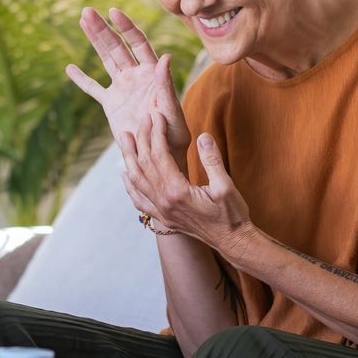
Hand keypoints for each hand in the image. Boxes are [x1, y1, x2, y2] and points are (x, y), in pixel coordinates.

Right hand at [66, 7, 189, 162]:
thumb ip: (166, 85)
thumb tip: (166, 57)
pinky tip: (70, 68)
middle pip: (117, 46)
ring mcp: (122, 88)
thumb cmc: (173, 135)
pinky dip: (82, 80)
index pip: (138, 43)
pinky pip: (94, 89)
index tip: (113, 12)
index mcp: (152, 73)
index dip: (126, 27)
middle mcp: (136, 75)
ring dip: (94, 41)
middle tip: (86, 11)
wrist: (160, 155)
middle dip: (102, 29)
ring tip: (82, 20)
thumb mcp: (171, 111)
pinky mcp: (111, 105)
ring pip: (105, 59)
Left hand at [121, 111, 249, 248]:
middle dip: (142, 139)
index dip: (157, 133)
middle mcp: (163, 202)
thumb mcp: (226, 186)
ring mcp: (161, 211)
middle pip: (144, 165)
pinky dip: (130, 185)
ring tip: (124, 139)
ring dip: (129, 158)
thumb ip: (212, 160)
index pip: (160, 155)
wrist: (232, 242)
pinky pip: (139, 200)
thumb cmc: (232, 214)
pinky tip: (125, 174)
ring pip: (137, 181)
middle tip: (141, 119)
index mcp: (177, 192)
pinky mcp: (163, 218)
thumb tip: (203, 137)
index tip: (157, 116)